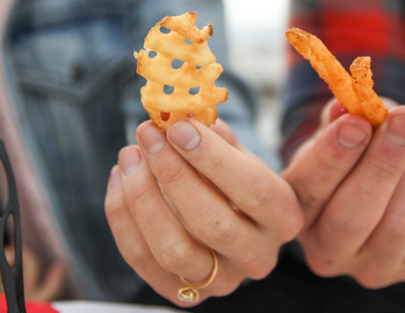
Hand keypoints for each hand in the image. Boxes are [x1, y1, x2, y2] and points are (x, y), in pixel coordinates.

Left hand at [105, 119, 302, 304]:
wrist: (232, 220)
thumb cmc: (237, 178)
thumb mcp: (240, 152)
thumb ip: (216, 134)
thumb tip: (180, 111)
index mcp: (284, 216)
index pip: (253, 190)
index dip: (213, 158)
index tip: (179, 127)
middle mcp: (258, 256)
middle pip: (213, 223)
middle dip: (173, 173)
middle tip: (149, 135)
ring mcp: (220, 282)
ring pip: (173, 250)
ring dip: (143, 197)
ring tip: (129, 154)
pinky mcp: (182, 292)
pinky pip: (141, 259)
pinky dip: (122, 216)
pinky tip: (120, 178)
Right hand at [281, 99, 404, 287]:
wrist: (378, 184)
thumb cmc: (351, 153)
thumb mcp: (336, 130)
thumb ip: (339, 118)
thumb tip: (346, 106)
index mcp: (297, 214)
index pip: (309, 190)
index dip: (333, 155)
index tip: (357, 122)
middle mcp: (329, 251)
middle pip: (355, 215)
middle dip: (385, 162)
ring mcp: (375, 267)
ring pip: (403, 223)